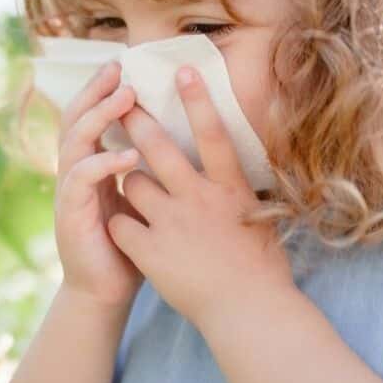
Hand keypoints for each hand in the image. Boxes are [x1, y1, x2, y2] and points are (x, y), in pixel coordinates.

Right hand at [52, 59, 147, 309]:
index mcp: (92, 165)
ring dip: (99, 117)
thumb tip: (185, 137)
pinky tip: (126, 155)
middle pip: (76, 118)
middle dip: (96, 91)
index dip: (103, 90)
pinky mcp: (70, 216)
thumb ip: (150, 169)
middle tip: (118, 68)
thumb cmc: (132, 244)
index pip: (91, 116)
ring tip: (124, 98)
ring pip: (75, 142)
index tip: (126, 65)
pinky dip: (103, 164)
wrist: (107, 292)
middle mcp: (75, 172)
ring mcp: (69, 193)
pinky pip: (80, 180)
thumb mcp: (143, 199)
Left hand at [107, 66, 294, 329]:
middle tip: (122, 103)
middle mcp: (199, 199)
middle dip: (136, 121)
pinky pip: (121, 223)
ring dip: (129, 181)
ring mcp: (172, 224)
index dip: (198, 99)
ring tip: (134, 189)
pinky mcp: (151, 251)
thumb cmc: (262, 269)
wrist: (248, 313)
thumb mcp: (261, 218)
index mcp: (231, 188)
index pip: (213, 134)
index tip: (182, 70)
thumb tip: (236, 168)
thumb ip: (241, 191)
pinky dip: (120, 224)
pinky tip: (124, 230)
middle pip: (159, 148)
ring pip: (133, 183)